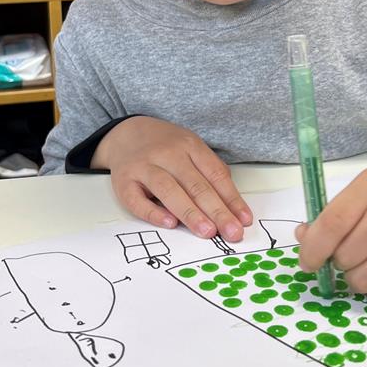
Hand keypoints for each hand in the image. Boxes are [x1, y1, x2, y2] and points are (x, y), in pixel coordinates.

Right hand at [91, 116, 251, 239]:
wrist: (125, 134)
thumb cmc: (165, 147)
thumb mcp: (191, 148)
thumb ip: (210, 171)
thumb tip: (231, 204)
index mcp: (189, 145)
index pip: (215, 174)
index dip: (231, 198)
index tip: (243, 220)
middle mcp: (168, 154)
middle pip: (196, 185)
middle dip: (217, 211)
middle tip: (232, 232)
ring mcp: (144, 166)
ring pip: (169, 190)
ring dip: (190, 213)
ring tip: (208, 232)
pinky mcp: (123, 181)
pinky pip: (138, 200)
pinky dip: (153, 213)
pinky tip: (170, 224)